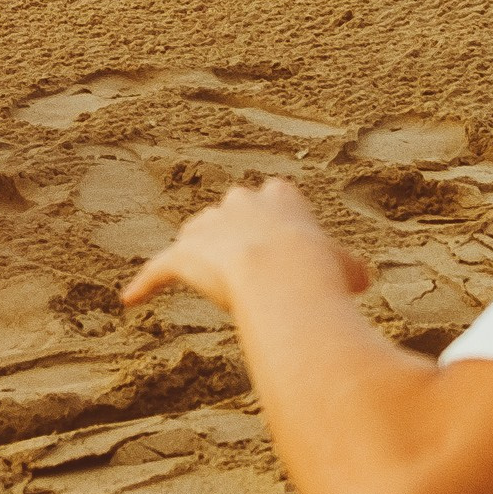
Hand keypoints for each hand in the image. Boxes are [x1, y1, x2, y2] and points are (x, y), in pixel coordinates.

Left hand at [121, 174, 371, 316]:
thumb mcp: (347, 270)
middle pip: (232, 209)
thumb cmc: (320, 271)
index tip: (285, 237)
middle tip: (245, 259)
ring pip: (197, 236)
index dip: (280, 218)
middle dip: (236, 229)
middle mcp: (240, 202)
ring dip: (199, 254)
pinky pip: (159, 268)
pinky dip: (146, 283)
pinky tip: (131, 299)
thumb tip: (361, 281)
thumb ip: (348, 270)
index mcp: (281, 197)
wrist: (281, 275)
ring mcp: (208, 227)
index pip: (277, 195)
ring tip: (203, 276)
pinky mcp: (182, 254)